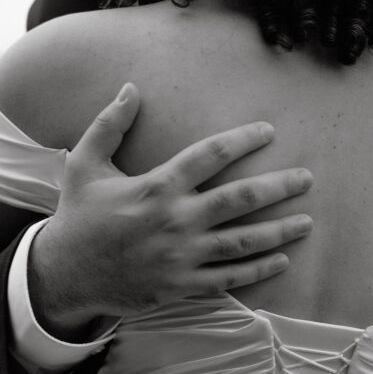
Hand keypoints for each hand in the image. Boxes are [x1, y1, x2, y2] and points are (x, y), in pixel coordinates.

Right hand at [29, 83, 312, 339]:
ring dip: (279, 232)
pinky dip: (258, 270)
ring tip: (307, 222)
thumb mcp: (85, 164)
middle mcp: (175, 221)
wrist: (65, 274)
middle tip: (307, 178)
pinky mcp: (181, 285)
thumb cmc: (78, 216)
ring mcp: (181, 257)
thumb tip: (132, 88)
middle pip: (239, 199)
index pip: (211, 155)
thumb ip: (109, 124)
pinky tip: (282, 260)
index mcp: (157, 187)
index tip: (269, 131)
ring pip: (242, 242)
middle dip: (278, 187)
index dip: (244, 139)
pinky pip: (228, 279)